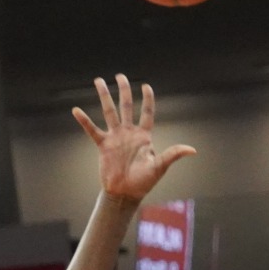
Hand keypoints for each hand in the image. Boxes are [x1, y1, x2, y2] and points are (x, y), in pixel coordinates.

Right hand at [72, 74, 195, 203]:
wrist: (125, 193)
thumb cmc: (144, 182)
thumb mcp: (160, 167)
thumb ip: (173, 155)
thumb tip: (192, 150)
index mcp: (143, 136)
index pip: (147, 113)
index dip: (148, 99)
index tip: (146, 86)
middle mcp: (129, 133)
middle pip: (126, 106)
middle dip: (124, 90)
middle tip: (120, 76)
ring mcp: (115, 137)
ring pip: (109, 112)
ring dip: (104, 96)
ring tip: (99, 81)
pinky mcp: (103, 145)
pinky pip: (92, 130)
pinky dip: (84, 121)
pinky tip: (76, 110)